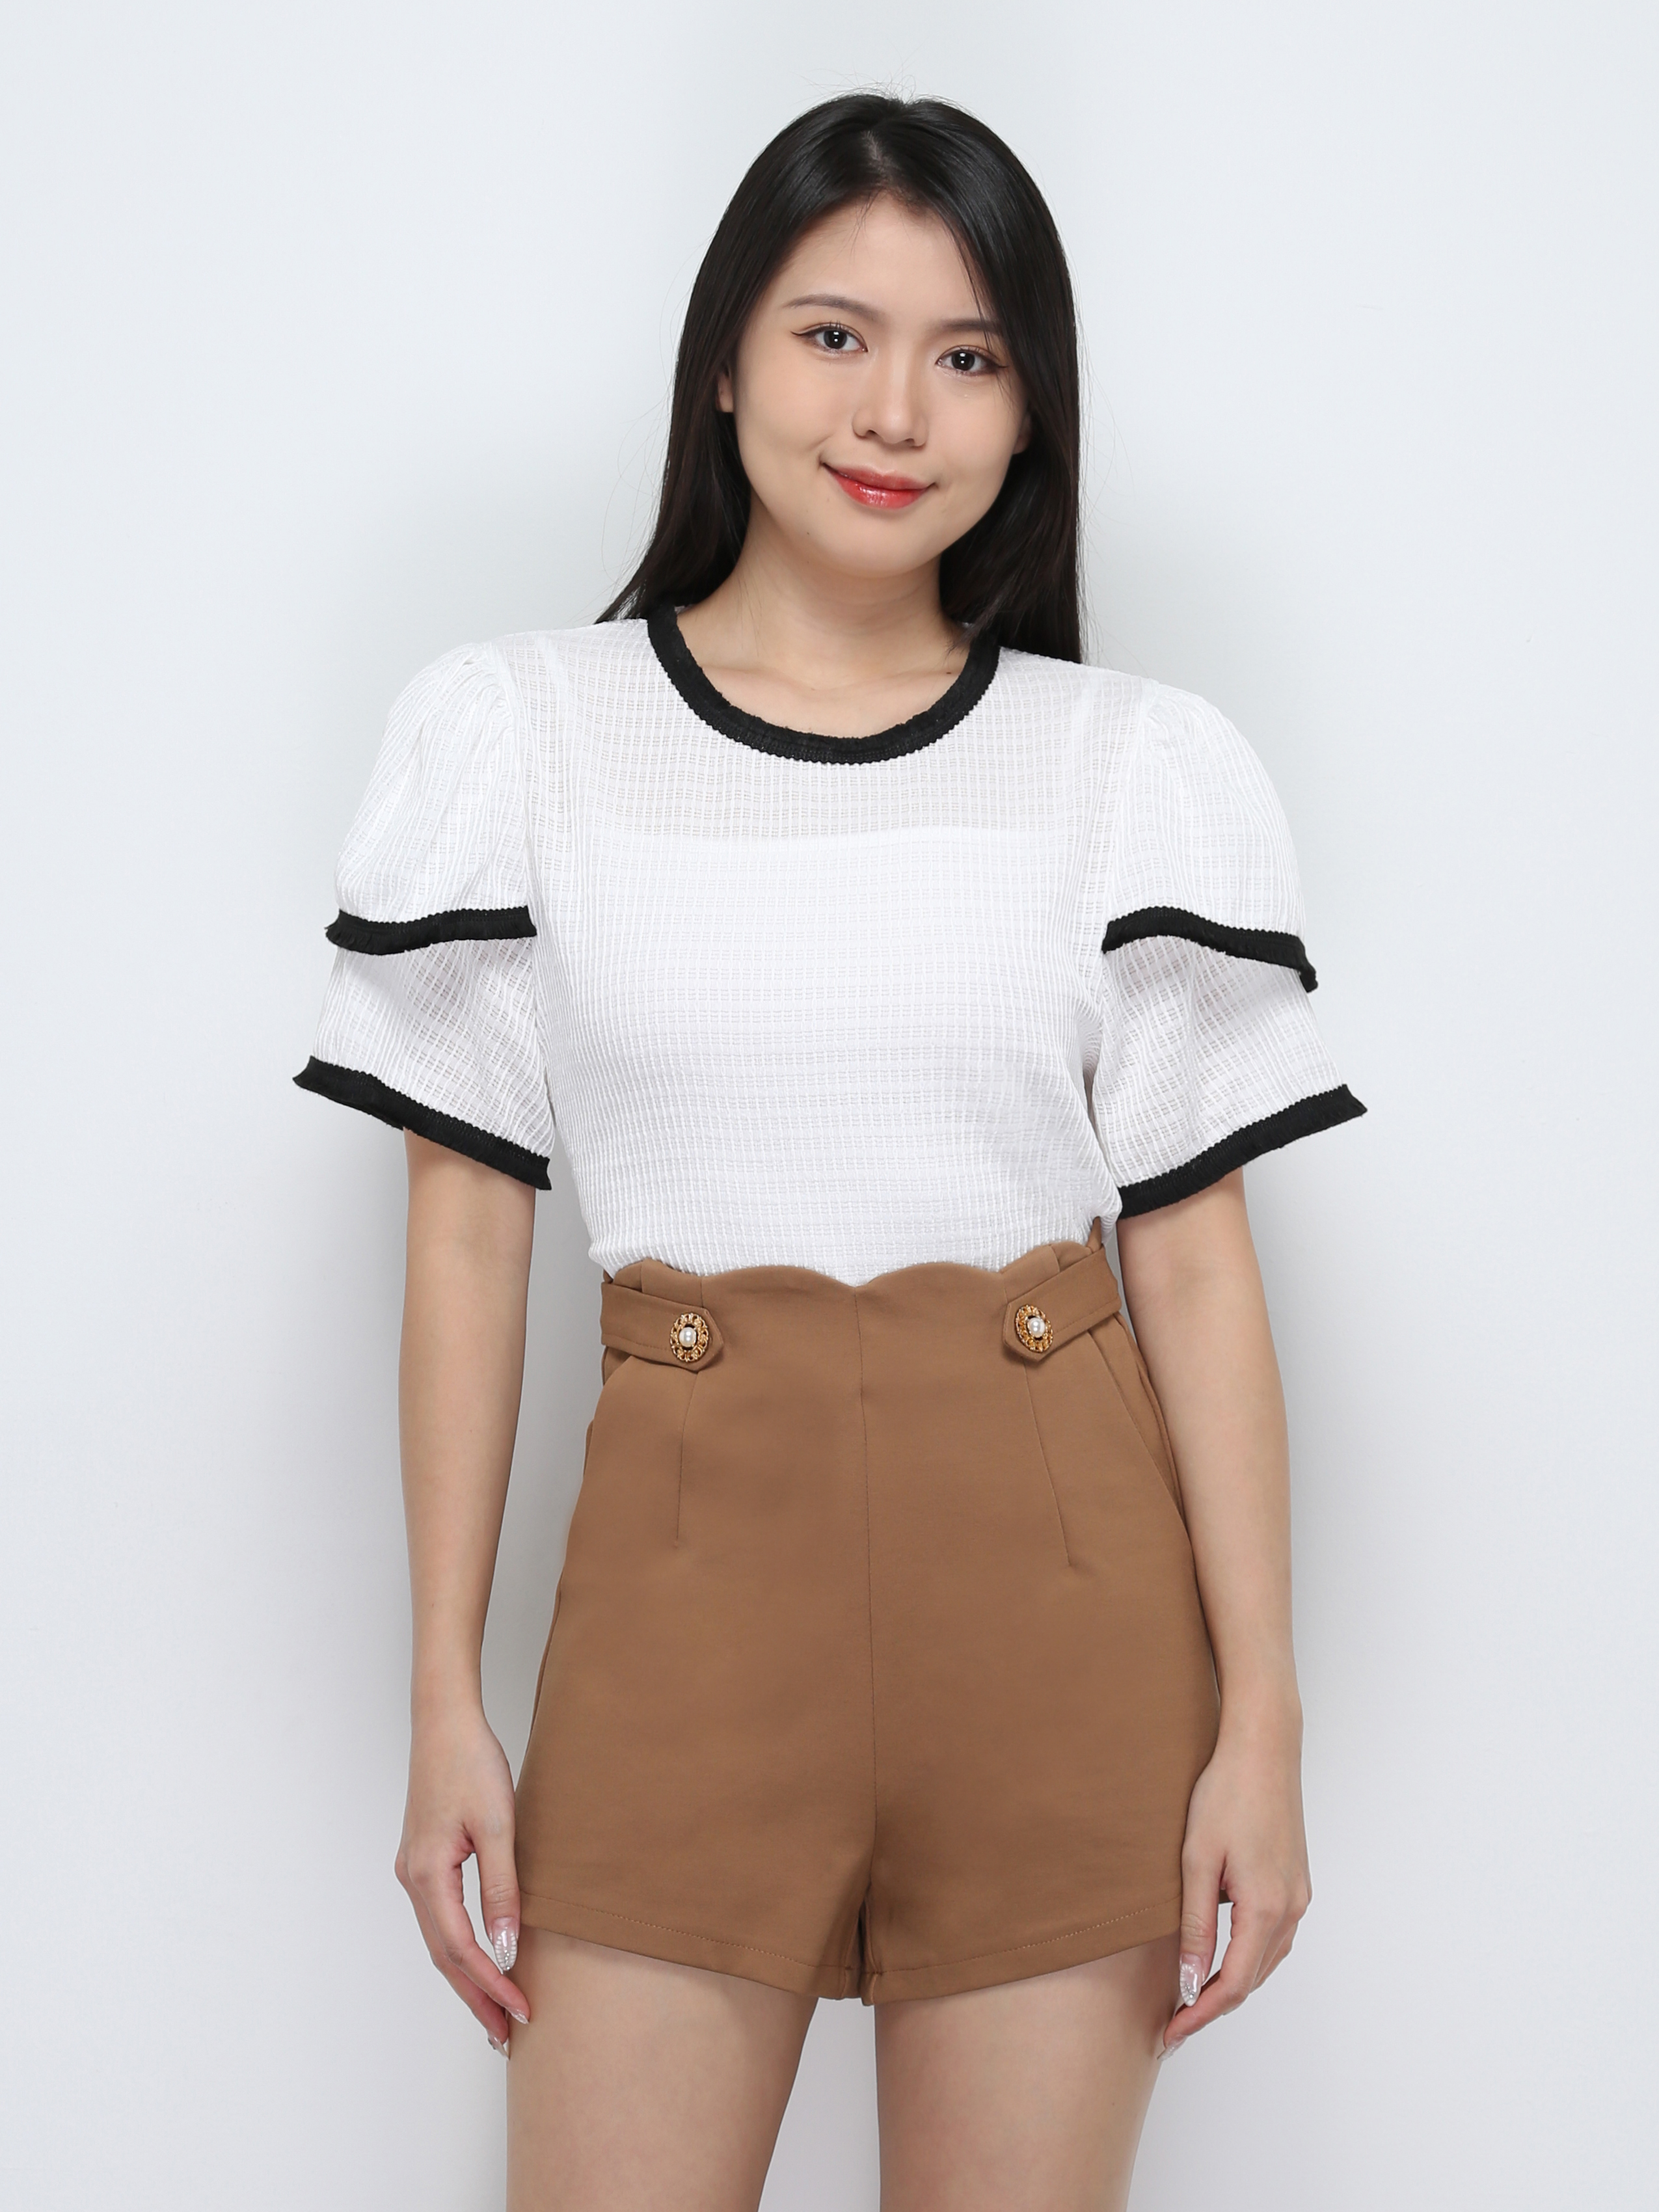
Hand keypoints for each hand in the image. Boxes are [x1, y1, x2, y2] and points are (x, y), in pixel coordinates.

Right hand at [395, 1702, 529, 2049]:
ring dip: (467, 1978)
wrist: (445, 1721)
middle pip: (443, 1956)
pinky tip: (480, 1959)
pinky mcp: (423, 1860)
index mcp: (427, 1875)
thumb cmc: (471, 1764)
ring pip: (440, 1941)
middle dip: (475, 1998)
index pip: (460, 1949)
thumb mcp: (498, 1825)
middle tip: (505, 2037)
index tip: (523, 2011)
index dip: (492, 1985)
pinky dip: (460, 1948)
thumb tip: (507, 1948)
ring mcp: (414, 1871)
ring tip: (496, 2012)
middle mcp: (412, 1879)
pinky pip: (440, 1919)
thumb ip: (502, 1888)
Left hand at [1160, 1710, 1311, 2054]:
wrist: (1263, 1748)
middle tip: (1175, 2021)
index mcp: (1265, 1907)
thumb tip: (1191, 1982)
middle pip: (1254, 1978)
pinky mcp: (1297, 1881)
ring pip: (1267, 1960)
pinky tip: (1224, 1954)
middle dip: (1215, 2004)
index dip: (1202, 2015)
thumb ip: (1196, 1926)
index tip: (1172, 2033)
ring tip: (1193, 1995)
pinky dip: (1249, 1954)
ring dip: (1234, 1981)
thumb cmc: (1225, 1794)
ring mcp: (1299, 1895)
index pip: (1235, 1984)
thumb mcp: (1197, 1861)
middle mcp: (1291, 1908)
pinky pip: (1275, 1935)